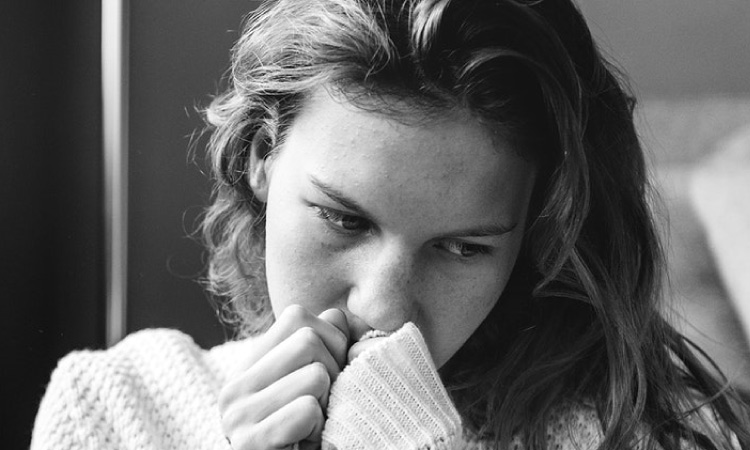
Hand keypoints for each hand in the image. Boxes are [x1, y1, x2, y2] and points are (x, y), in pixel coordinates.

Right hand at [219, 305, 348, 449]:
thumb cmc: (305, 437)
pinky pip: (307, 410)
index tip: (327, 376)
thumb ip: (324, 348)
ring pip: (315, 374)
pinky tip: (306, 444)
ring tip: (312, 427)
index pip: (296, 316)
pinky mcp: (250, 444)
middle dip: (333, 372)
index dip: (329, 340)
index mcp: (248, 367)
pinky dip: (319, 428)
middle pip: (309, 341)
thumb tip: (341, 316)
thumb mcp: (311, 386)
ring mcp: (237, 416)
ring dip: (328, 405)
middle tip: (323, 406)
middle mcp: (235, 386)